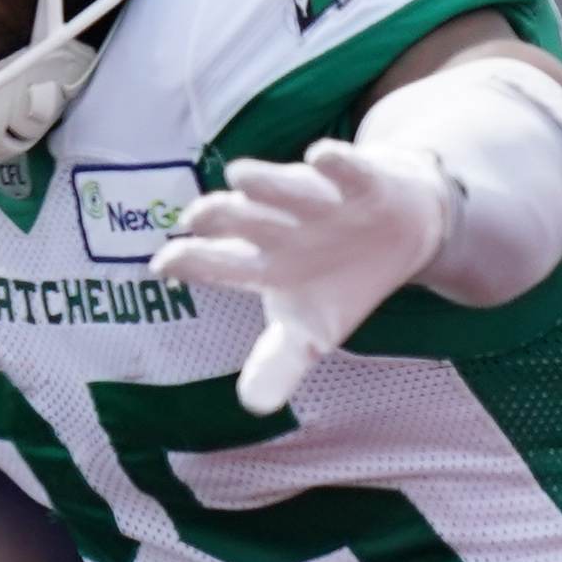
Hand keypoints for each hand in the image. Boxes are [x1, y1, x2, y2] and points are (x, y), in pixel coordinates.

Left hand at [150, 137, 457, 415]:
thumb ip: (280, 364)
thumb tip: (253, 405)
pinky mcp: (360, 182)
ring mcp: (319, 201)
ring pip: (285, 188)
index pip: (219, 263)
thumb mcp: (310, 329)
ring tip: (239, 176)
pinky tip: (320, 156)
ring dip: (265, 183)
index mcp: (263, 262)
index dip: (191, 262)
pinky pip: (346, 169)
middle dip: (220, 217)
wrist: (399, 229)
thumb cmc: (336, 276)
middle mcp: (281, 226)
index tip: (162, 264)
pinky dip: (335, 163)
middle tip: (194, 216)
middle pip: (244, 219)